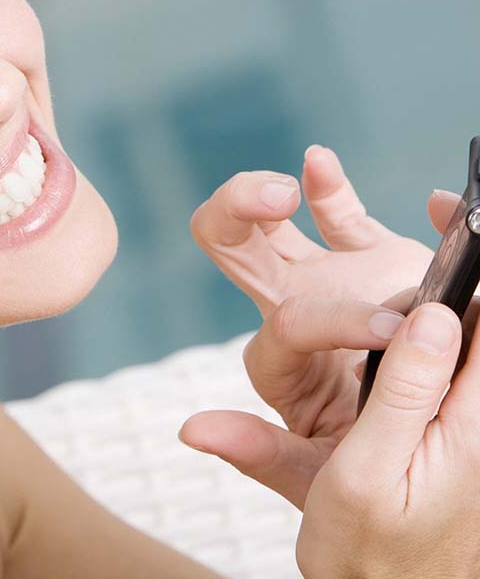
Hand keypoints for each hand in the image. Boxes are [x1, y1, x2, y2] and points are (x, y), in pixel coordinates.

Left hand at [178, 146, 463, 507]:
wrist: (420, 447)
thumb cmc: (362, 466)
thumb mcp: (311, 473)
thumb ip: (259, 451)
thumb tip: (188, 431)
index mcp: (275, 358)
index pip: (286, 322)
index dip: (335, 320)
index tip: (389, 334)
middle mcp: (288, 305)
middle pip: (230, 243)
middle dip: (238, 208)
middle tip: (276, 198)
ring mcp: (323, 276)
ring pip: (275, 218)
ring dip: (275, 189)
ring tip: (304, 172)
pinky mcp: (366, 256)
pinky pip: (338, 210)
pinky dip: (332, 183)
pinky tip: (327, 162)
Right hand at [297, 300, 479, 577]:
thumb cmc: (365, 548)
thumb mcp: (363, 469)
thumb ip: (404, 391)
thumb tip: (433, 317)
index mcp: (470, 429)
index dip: (457, 291)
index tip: (419, 282)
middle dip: (438, 309)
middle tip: (386, 321)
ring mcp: (477, 437)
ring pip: (468, 356)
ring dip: (430, 335)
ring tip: (383, 343)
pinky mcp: (465, 444)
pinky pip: (456, 382)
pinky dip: (426, 362)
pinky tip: (389, 376)